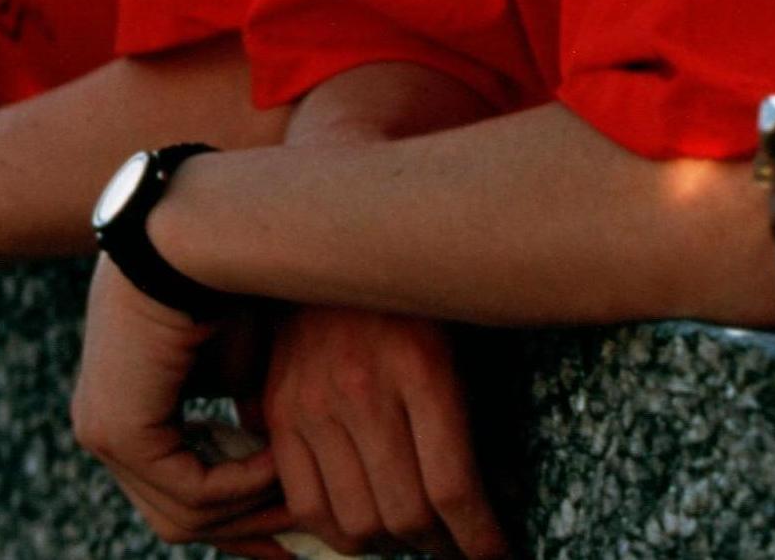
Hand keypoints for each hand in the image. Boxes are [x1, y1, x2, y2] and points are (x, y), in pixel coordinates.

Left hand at [70, 260, 301, 556]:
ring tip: (301, 485)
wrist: (198, 230)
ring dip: (251, 506)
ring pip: (182, 514)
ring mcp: (103, 432)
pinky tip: (279, 459)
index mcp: (126, 409)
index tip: (286, 536)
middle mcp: (104, 427)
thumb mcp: (243, 364)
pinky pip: (189, 489)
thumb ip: (250, 416)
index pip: (173, 491)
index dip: (233, 520)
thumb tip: (279, 467)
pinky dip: (242, 484)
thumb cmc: (229, 279)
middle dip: (244, 532)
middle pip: (176, 515)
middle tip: (299, 544)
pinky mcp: (120, 429)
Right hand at [261, 306, 507, 559]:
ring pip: (355, 521)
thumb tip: (487, 498)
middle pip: (405, 514)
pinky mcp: (277, 413)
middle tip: (458, 543)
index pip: (453, 487)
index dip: (480, 538)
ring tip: (415, 534)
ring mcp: (313, 404)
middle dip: (441, 545)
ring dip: (392, 544)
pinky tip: (366, 524)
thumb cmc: (416, 295)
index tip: (496, 556)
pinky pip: (305, 504)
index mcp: (422, 369)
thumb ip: (467, 415)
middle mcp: (363, 391)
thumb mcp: (460, 339)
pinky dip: (338, 532)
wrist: (337, 246)